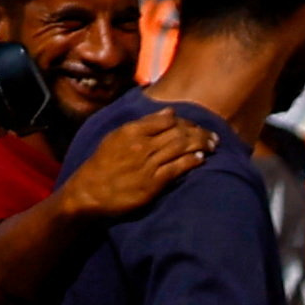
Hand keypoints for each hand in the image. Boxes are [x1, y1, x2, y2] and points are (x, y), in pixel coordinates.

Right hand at [62, 110, 209, 227]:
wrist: (90, 191)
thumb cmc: (103, 164)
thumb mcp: (117, 137)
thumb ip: (144, 125)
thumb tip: (170, 112)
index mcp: (131, 131)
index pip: (167, 120)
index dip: (186, 122)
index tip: (196, 126)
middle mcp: (140, 145)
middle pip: (178, 133)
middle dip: (200, 133)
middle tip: (213, 136)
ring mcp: (148, 164)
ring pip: (181, 148)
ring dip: (201, 145)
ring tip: (214, 145)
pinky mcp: (153, 183)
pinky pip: (177, 168)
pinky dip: (192, 161)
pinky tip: (202, 159)